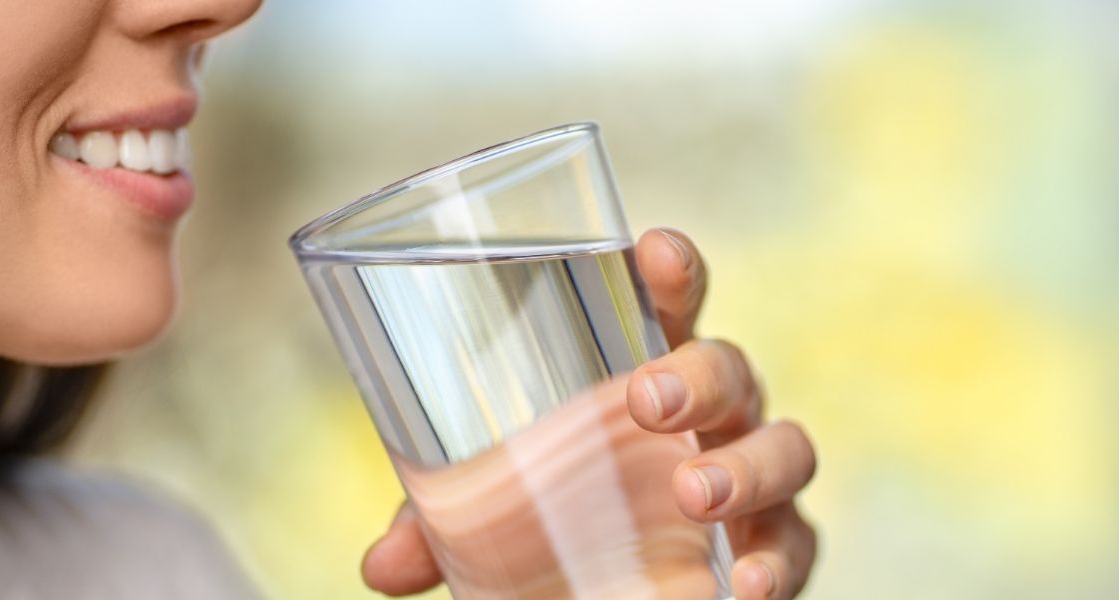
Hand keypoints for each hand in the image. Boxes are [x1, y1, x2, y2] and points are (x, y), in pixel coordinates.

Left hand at [361, 228, 817, 599]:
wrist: (632, 579)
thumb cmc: (563, 505)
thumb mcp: (497, 504)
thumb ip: (442, 522)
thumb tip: (380, 565)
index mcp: (647, 368)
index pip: (669, 301)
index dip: (671, 269)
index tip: (651, 250)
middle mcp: (710, 413)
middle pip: (730, 366)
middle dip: (697, 372)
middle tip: (646, 399)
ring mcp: (749, 473)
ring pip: (786, 445)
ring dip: (745, 466)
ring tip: (693, 493)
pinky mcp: (773, 542)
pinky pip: (798, 543)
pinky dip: (777, 565)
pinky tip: (747, 592)